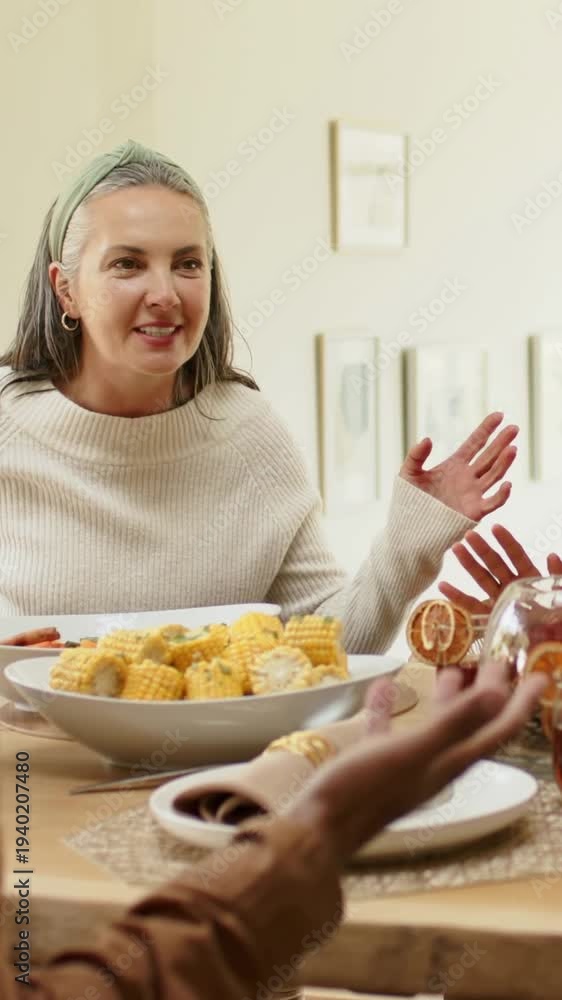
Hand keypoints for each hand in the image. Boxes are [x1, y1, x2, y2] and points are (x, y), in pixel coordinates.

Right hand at [289, 658, 545, 861]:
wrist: (316, 830)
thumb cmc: (363, 790)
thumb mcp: (411, 751)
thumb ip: (453, 722)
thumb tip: (498, 693)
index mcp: (450, 762)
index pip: (497, 729)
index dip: (521, 703)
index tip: (542, 674)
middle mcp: (434, 764)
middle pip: (472, 724)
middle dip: (489, 693)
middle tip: (498, 658)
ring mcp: (403, 764)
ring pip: (435, 726)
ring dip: (447, 697)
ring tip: (451, 665)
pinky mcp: (373, 763)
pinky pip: (388, 729)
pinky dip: (389, 706)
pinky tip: (383, 686)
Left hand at [400, 412, 517, 521]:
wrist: (409, 529)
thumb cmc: (408, 502)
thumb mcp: (408, 474)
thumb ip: (416, 456)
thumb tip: (427, 439)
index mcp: (455, 465)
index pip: (475, 443)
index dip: (487, 429)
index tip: (499, 415)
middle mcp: (468, 477)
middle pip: (489, 456)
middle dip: (502, 442)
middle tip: (514, 427)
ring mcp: (473, 494)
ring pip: (494, 475)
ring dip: (504, 463)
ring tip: (513, 448)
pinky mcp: (473, 512)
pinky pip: (492, 503)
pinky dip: (501, 495)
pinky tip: (507, 484)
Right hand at [438, 524, 561, 613]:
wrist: (552, 645)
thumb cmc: (559, 620)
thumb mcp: (561, 595)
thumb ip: (557, 575)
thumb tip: (551, 555)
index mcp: (530, 577)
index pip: (516, 556)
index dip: (506, 542)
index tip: (495, 528)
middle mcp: (512, 585)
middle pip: (495, 564)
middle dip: (482, 549)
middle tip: (469, 535)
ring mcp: (500, 600)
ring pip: (482, 579)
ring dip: (469, 564)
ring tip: (456, 548)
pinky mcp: (491, 617)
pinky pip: (472, 606)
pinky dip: (457, 597)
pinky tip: (443, 587)